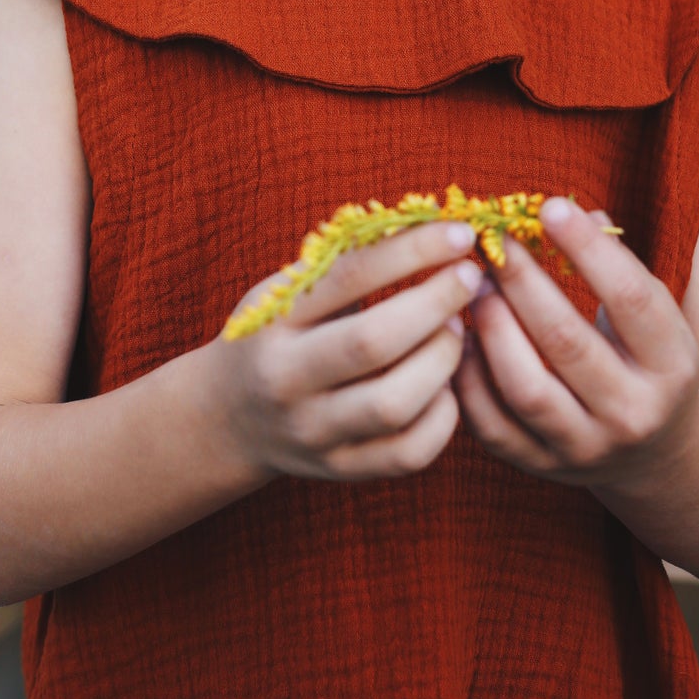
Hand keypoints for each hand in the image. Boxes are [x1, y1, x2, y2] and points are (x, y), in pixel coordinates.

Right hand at [209, 221, 487, 483]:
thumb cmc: (278, 336)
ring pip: (396, 403)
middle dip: (436, 303)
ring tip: (456, 331)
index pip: (347, 277)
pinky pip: (410, 452)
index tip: (460, 233)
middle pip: (372, 342)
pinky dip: (444, 415)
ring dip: (443, 359)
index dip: (411, 251)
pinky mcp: (342, 469)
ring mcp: (313, 432)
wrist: (228, 418)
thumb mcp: (288, 292)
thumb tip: (434, 228)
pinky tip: (446, 386)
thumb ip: (346, 265)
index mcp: (272, 322)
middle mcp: (286, 380)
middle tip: (469, 279)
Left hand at [451, 197, 698, 493]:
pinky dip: (469, 377)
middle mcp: (632, 413)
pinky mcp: (542, 467)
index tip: (550, 207)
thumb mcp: (657, 319)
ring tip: (474, 288)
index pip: (630, 299)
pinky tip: (461, 336)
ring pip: (525, 389)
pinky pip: (492, 424)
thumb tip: (573, 210)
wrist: (658, 457)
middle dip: (524, 283)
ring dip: (492, 329)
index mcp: (672, 366)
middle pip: (568, 343)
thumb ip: (619, 267)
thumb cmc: (649, 364)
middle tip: (493, 243)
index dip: (589, 249)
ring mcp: (585, 448)